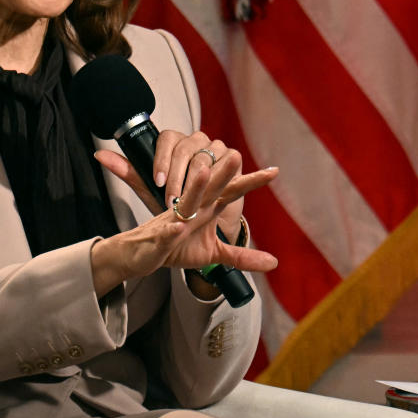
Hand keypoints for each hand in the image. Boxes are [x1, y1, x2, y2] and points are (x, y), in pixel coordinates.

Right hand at [90, 132, 277, 296]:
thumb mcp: (214, 254)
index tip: (274, 171)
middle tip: (237, 155)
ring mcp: (174, 221)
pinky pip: (165, 233)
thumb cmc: (178, 247)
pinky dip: (170, 231)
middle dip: (222, 173)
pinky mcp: (159, 238)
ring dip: (193, 188)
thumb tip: (274, 262)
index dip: (250, 182)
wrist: (143, 253)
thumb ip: (242, 257)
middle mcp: (191, 209)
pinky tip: (177, 227)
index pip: (231, 192)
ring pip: (184, 202)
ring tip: (201, 172)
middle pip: (210, 188)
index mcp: (206, 209)